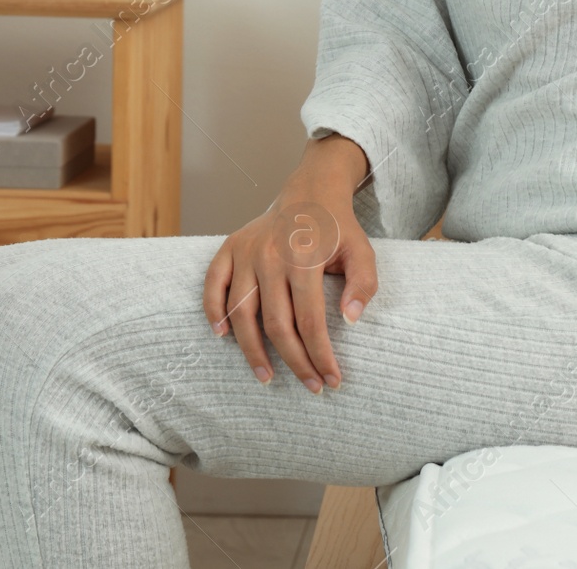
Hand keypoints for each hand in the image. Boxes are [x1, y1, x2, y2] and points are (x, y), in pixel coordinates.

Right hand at [202, 135, 377, 391]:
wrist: (311, 190)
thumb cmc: (338, 228)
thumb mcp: (362, 251)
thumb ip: (363, 284)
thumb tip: (350, 320)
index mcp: (306, 258)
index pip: (310, 321)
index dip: (320, 355)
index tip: (331, 380)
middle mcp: (271, 256)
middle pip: (277, 325)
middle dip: (295, 362)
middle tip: (309, 386)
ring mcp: (246, 252)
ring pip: (241, 314)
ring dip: (252, 351)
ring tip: (266, 377)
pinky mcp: (229, 248)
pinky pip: (213, 285)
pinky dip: (213, 312)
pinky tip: (223, 336)